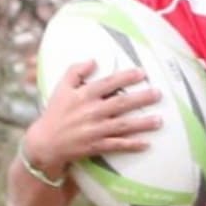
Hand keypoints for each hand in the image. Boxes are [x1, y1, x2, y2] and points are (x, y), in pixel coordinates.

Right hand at [23, 61, 161, 178]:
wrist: (46, 142)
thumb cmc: (55, 112)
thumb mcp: (61, 87)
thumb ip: (75, 71)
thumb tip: (93, 60)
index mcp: (84, 95)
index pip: (108, 83)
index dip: (126, 77)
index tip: (142, 73)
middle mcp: (92, 112)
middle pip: (121, 103)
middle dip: (141, 98)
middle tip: (158, 93)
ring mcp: (95, 130)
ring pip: (123, 125)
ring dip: (142, 123)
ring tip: (159, 120)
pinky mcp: (97, 146)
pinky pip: (117, 145)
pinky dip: (132, 145)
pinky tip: (147, 143)